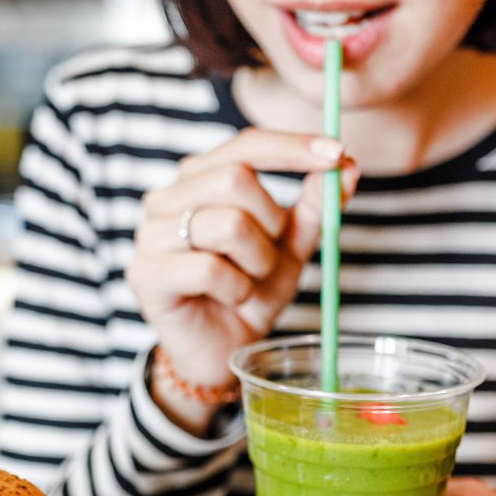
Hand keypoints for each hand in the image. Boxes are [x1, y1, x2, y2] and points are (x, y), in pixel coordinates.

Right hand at [126, 129, 359, 433]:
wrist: (220, 351)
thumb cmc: (248, 291)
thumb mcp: (290, 248)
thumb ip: (314, 208)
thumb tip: (348, 166)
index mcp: (199, 179)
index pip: (246, 145)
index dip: (292, 147)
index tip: (338, 154)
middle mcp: (167, 198)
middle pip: (235, 177)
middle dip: (272, 221)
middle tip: (272, 255)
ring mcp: (150, 235)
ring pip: (227, 224)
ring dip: (258, 261)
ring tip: (249, 281)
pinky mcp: (146, 274)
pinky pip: (208, 268)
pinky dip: (236, 289)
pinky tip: (230, 299)